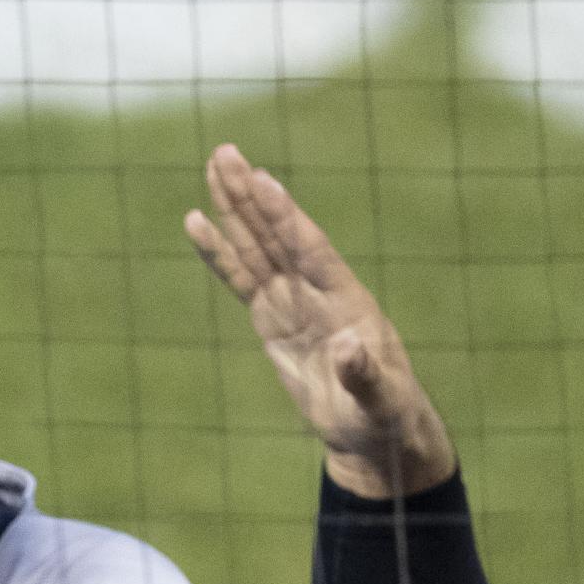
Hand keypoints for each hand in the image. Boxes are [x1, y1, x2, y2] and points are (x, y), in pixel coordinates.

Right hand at [184, 143, 457, 498]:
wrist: (373, 430)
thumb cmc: (385, 414)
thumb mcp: (379, 399)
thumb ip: (363, 374)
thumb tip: (347, 349)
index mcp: (346, 300)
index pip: (309, 249)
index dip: (285, 217)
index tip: (263, 180)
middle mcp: (318, 290)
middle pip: (278, 235)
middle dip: (251, 196)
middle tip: (225, 153)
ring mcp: (294, 301)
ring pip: (258, 247)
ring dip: (235, 209)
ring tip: (213, 167)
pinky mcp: (273, 319)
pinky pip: (242, 278)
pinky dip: (220, 253)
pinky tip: (198, 222)